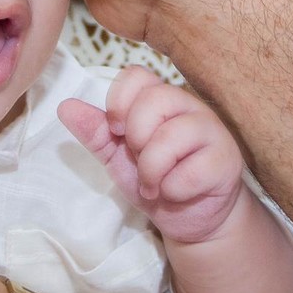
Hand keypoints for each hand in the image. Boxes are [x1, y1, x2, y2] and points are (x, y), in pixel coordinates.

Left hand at [58, 67, 242, 244]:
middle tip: (139, 159)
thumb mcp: (117, 156)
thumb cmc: (156, 178)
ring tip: (153, 185)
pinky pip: (191, 171)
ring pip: (172, 136)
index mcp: (160, 98)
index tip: (115, 130)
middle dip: (136, 138)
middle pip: (154, 100)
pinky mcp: (226, 160)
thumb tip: (65, 107)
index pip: (137, 75)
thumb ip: (96, 132)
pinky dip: (173, 189)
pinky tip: (174, 193)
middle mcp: (188, 106)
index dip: (119, 102)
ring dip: (152, 170)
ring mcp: (211, 130)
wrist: (189, 217)